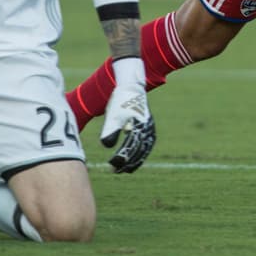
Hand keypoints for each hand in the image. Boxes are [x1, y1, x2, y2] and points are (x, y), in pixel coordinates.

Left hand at [100, 57, 154, 173]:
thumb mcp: (113, 115)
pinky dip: (138, 152)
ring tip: (124, 168)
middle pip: (139, 151)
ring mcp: (149, 127)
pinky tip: (130, 156)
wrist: (131, 84)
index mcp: (140, 126)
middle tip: (116, 171)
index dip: (122, 159)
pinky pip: (145, 143)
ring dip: (134, 159)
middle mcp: (147, 128)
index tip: (112, 166)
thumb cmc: (120, 100)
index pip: (131, 149)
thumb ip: (110, 131)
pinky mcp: (147, 125)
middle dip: (128, 163)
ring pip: (144, 149)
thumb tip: (107, 146)